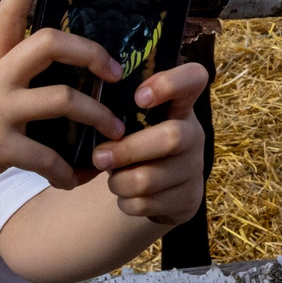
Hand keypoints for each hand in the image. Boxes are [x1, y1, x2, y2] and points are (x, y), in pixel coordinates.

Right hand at [0, 0, 128, 241]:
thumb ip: (6, 83)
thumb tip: (49, 79)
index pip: (8, 13)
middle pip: (48, 43)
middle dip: (91, 53)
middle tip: (116, 73)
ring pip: (62, 99)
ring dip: (98, 118)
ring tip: (114, 134)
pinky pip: (47, 155)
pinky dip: (67, 170)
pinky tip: (72, 180)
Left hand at [87, 59, 210, 225]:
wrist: (163, 189)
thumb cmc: (139, 143)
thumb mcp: (137, 123)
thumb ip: (120, 113)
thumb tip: (87, 117)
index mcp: (181, 106)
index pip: (194, 78)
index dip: (170, 83)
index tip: (139, 97)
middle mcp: (194, 134)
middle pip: (171, 137)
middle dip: (128, 150)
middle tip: (99, 157)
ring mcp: (194, 168)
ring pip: (150, 179)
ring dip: (119, 182)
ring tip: (112, 179)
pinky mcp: (189, 199)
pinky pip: (146, 204)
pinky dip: (126, 202)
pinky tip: (126, 196)